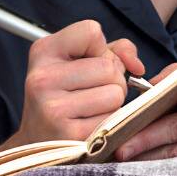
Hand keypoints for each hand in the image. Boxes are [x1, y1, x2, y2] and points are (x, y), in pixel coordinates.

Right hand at [0, 20, 144, 151]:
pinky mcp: (70, 134)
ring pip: (115, 94)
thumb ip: (115, 51)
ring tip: (90, 110)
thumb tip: (137, 66)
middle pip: (109, 67)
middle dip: (112, 81)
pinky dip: (109, 123)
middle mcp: (43, 78)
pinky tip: (90, 126)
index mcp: (43, 52)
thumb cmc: (65, 97)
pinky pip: (112, 119)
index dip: (101, 50)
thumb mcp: (79, 63)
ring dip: (112, 104)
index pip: (91, 31)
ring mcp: (54, 107)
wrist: (39, 143)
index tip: (89, 64)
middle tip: (91, 94)